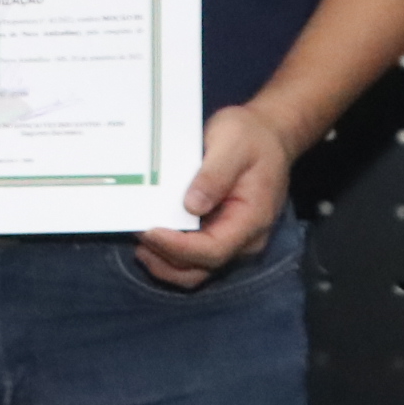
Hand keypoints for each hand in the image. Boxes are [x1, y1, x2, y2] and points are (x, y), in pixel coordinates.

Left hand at [135, 99, 303, 286]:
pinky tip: (150, 235)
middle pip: (200, 268)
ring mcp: (232, 240)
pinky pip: (192, 256)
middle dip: (164, 258)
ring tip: (137, 237)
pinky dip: (168, 252)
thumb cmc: (251, 137)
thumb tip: (192, 205)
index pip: (213, 250)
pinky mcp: (219, 234)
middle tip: (135, 231)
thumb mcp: (233, 144)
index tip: (149, 231)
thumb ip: (215, 175)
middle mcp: (245, 239)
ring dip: (163, 261)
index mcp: (252, 219)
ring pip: (194, 269)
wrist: (268, 135)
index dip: (178, 247)